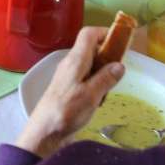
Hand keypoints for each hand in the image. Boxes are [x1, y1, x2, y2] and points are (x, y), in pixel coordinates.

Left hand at [15, 26, 124, 157]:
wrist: (44, 132)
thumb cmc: (66, 111)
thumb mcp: (91, 95)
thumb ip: (106, 79)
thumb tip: (120, 65)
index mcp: (75, 60)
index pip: (88, 34)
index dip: (105, 33)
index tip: (121, 41)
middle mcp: (70, 64)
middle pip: (90, 48)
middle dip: (107, 54)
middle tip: (120, 69)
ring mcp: (67, 76)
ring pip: (89, 63)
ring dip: (102, 70)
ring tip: (111, 87)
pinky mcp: (67, 88)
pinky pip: (85, 77)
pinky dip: (95, 82)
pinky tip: (100, 98)